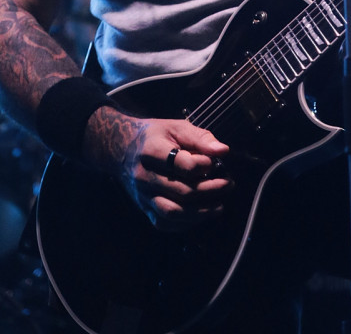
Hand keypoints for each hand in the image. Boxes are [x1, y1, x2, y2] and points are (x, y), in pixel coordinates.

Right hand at [84, 107, 231, 231]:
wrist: (122, 149)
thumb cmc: (156, 136)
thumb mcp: (176, 127)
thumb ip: (200, 138)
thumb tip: (222, 151)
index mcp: (152, 151)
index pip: (182, 165)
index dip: (205, 165)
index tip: (217, 161)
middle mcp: (145, 176)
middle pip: (182, 191)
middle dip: (210, 190)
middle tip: (228, 184)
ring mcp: (143, 196)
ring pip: (173, 213)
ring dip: (201, 213)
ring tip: (220, 206)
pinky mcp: (144, 208)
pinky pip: (165, 223)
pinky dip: (186, 223)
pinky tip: (202, 214)